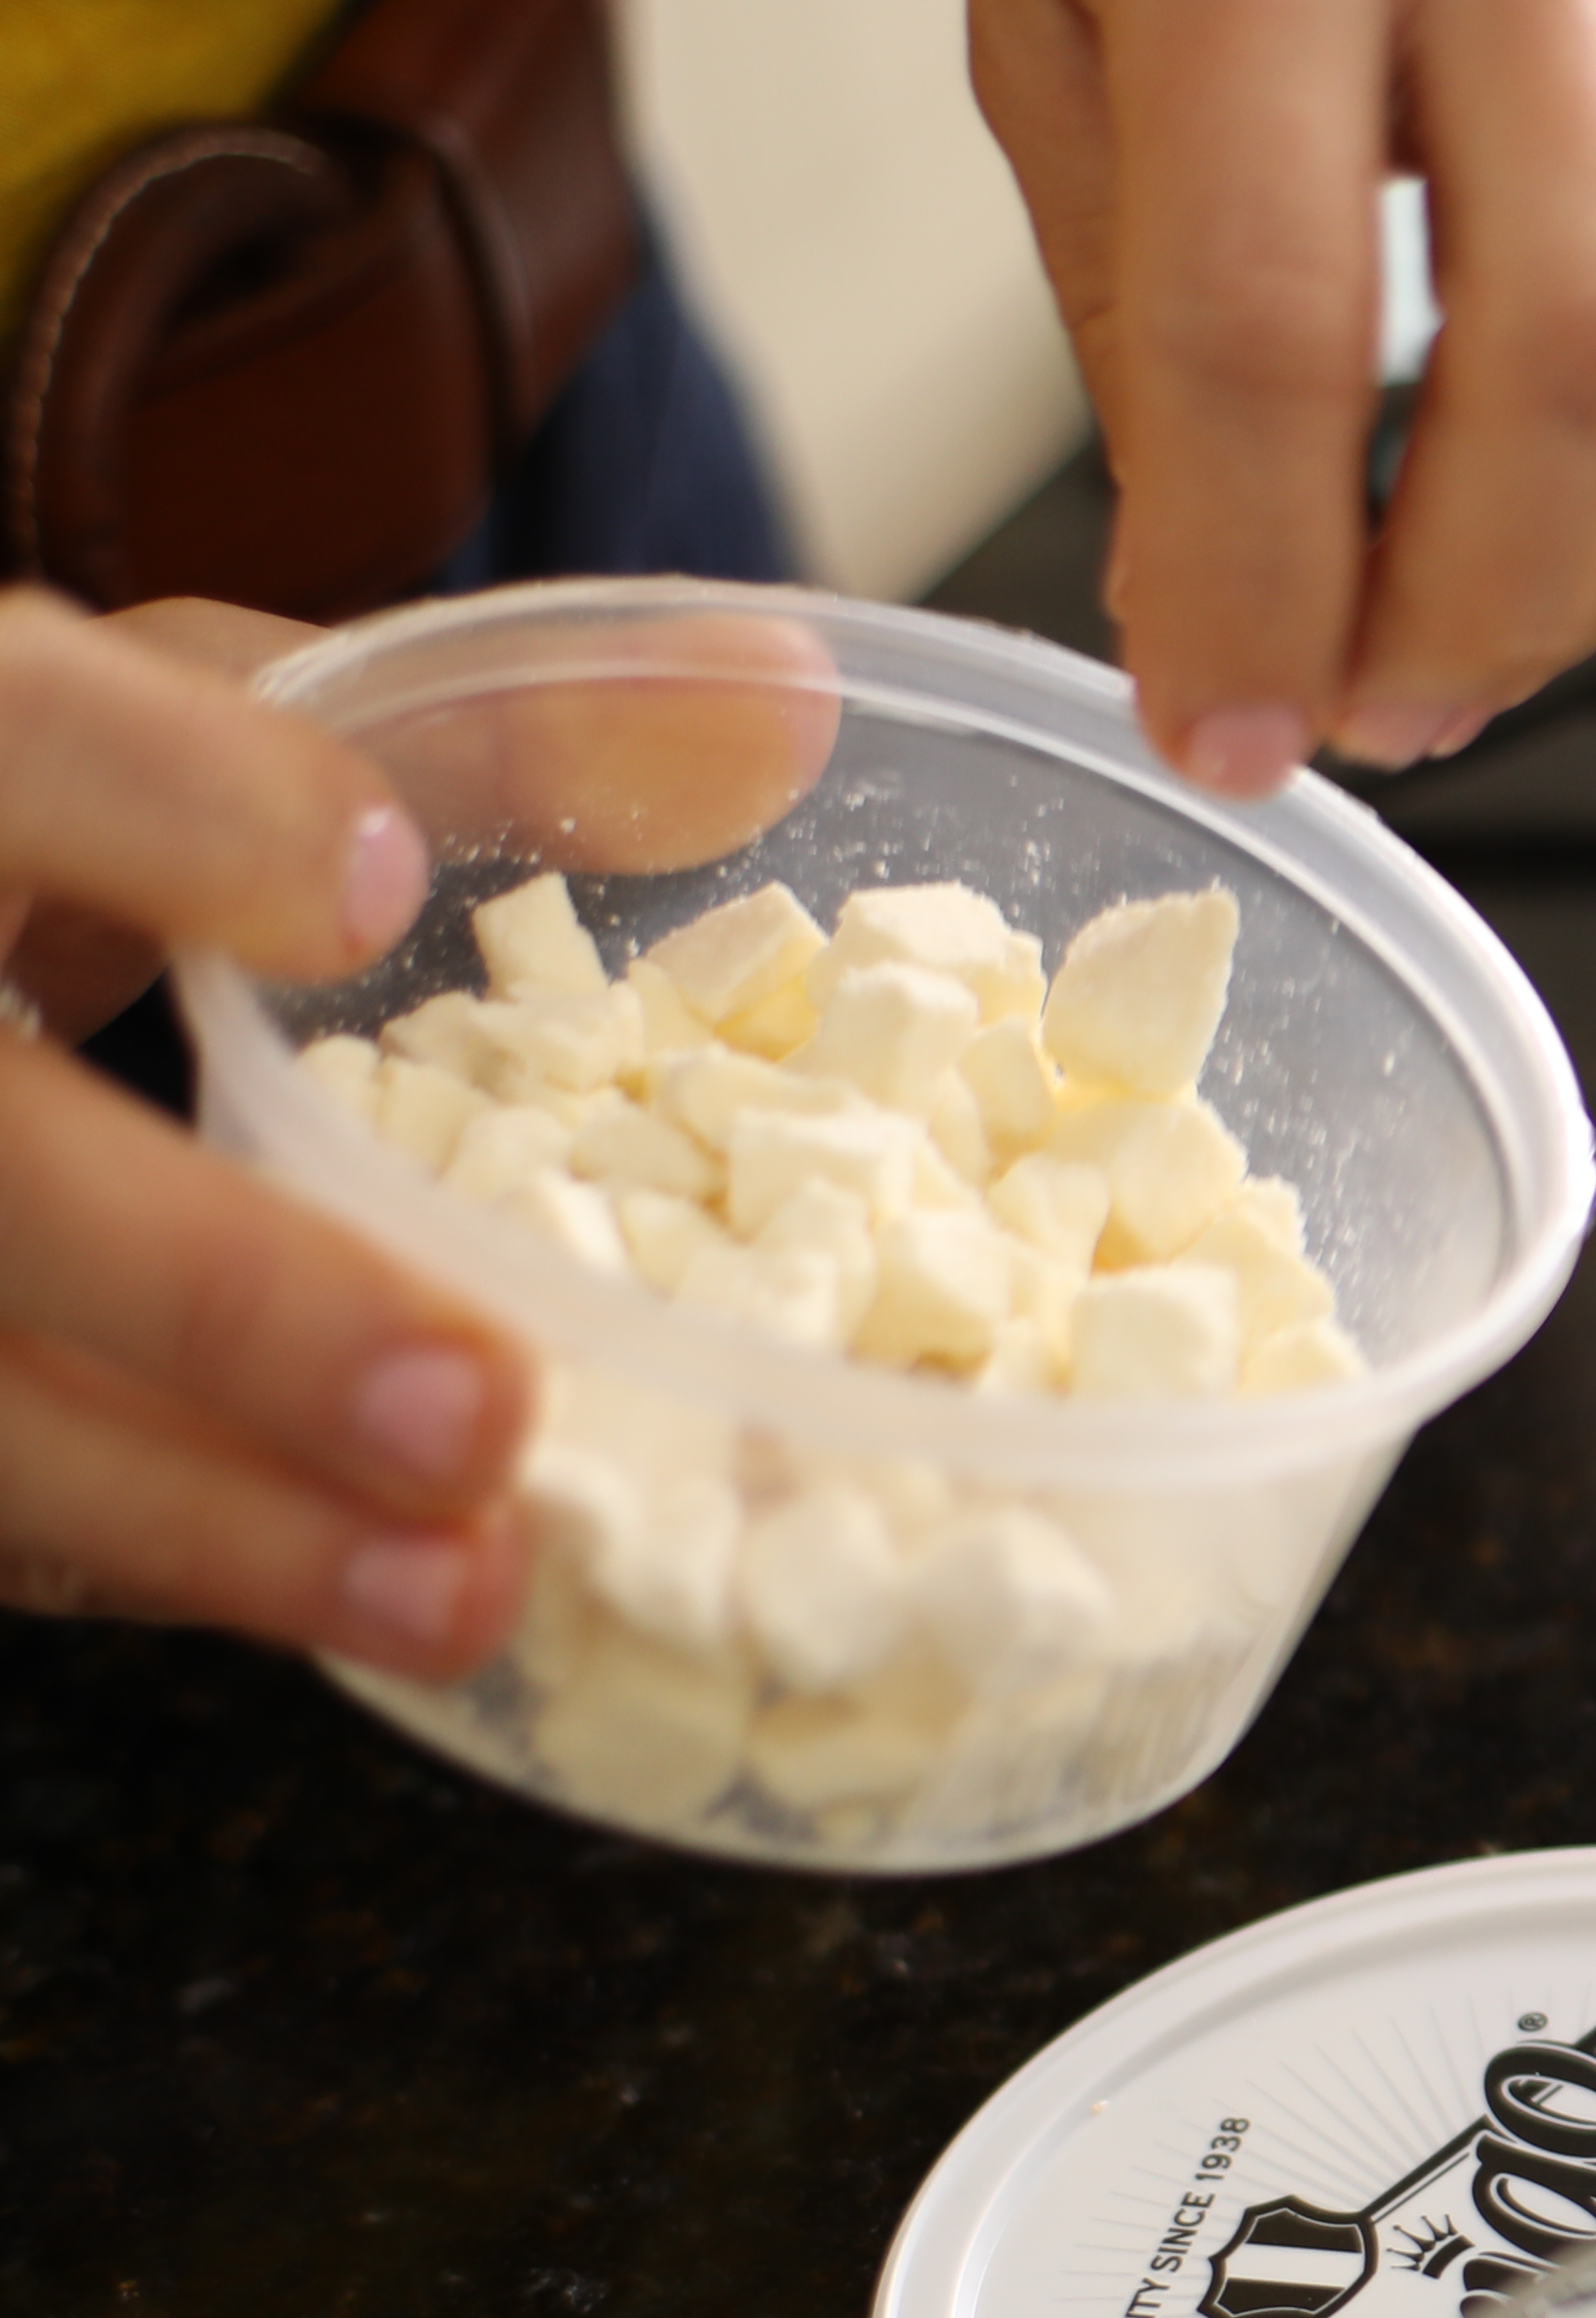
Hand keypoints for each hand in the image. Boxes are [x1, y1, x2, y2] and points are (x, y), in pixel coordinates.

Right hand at [0, 595, 533, 1675]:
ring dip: (219, 1518)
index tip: (362, 890)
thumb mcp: (221, 722)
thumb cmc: (57, 818)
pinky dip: (180, 1564)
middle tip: (480, 1410)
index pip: (11, 737)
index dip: (163, 810)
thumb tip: (795, 705)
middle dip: (229, 1300)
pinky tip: (373, 1612)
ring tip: (468, 1588)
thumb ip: (485, 736)